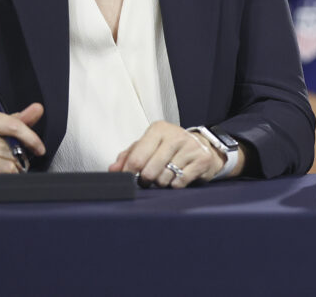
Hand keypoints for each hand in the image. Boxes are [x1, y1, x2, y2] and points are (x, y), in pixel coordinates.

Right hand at [0, 103, 44, 187]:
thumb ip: (18, 119)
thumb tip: (38, 108)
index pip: (13, 126)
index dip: (31, 138)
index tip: (40, 148)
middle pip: (11, 149)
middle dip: (20, 158)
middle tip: (19, 161)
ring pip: (5, 166)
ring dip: (13, 171)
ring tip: (9, 169)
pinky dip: (0, 180)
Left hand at [108, 121, 224, 188]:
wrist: (202, 145)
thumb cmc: (170, 146)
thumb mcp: (148, 145)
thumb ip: (129, 155)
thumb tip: (113, 170)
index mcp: (158, 129)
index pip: (137, 157)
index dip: (129, 172)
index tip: (128, 178)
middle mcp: (175, 136)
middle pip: (150, 171)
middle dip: (145, 180)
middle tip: (147, 179)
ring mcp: (190, 148)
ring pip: (164, 178)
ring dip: (161, 182)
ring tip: (164, 175)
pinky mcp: (202, 160)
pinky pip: (180, 182)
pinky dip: (175, 184)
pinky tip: (177, 176)